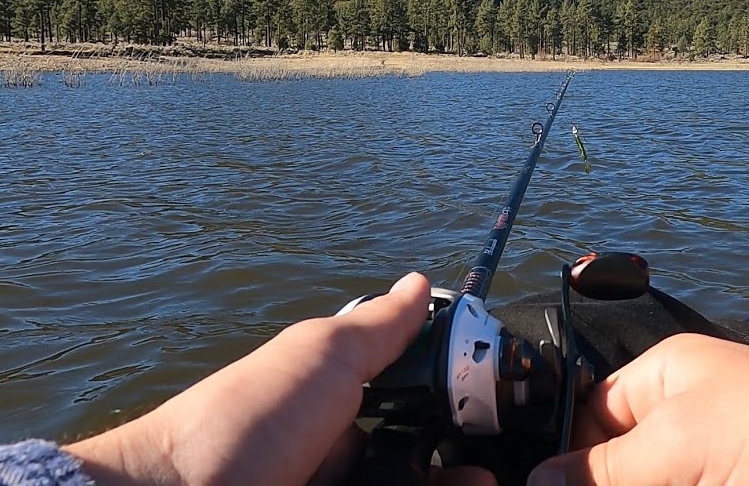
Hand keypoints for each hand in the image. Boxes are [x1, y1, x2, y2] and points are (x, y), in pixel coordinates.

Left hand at [65, 272, 493, 485]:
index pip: (420, 417)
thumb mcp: (319, 358)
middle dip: (465, 471)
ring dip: (454, 484)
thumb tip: (421, 282)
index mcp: (340, 415)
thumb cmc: (243, 422)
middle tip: (505, 474)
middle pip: (421, 468)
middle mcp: (343, 464)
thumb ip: (377, 328)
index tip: (505, 420)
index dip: (465, 419)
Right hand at [528, 333, 748, 485]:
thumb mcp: (679, 446)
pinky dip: (668, 482)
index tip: (549, 485)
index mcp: (664, 378)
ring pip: (652, 473)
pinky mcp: (732, 477)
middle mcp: (684, 413)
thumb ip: (605, 468)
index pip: (592, 413)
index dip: (570, 454)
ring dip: (638, 478)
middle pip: (620, 457)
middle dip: (602, 477)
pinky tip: (682, 483)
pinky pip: (682, 480)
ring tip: (677, 478)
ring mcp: (710, 454)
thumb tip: (536, 480)